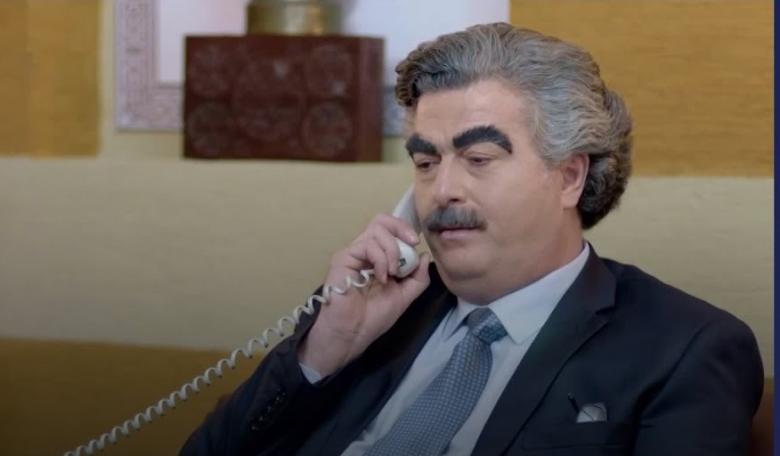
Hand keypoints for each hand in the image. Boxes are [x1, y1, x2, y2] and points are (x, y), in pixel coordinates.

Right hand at [298, 214, 430, 376]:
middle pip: (380, 221)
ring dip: (392, 251)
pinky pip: (367, 245)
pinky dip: (381, 259)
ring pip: (376, 230)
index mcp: (377, 258)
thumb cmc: (372, 318)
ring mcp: (353, 254)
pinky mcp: (343, 258)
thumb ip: (417, 278)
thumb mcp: (404, 297)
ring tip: (393, 274)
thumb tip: (424, 255)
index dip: (404, 230)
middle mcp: (364, 252)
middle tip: (411, 244)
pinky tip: (382, 278)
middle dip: (400, 228)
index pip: (389, 229)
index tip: (416, 244)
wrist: (351, 334)